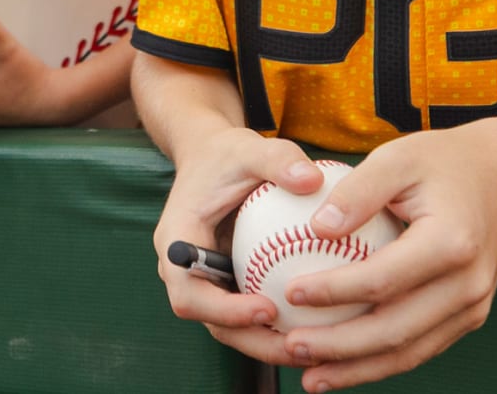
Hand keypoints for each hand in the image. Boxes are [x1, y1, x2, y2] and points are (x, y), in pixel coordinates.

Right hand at [152, 125, 320, 366]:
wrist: (213, 158)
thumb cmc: (228, 153)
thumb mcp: (250, 148)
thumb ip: (278, 159)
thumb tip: (313, 180)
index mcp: (177, 241)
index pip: (188, 292)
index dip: (223, 310)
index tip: (267, 309)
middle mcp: (186, 270)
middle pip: (211, 322)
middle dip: (253, 342)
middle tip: (298, 344)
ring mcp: (207, 281)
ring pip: (231, 327)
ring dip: (268, 343)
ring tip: (314, 348)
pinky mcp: (227, 284)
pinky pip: (249, 313)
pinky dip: (278, 326)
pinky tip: (319, 328)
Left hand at [276, 128, 496, 390]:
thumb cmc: (441, 162)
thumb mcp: (398, 156)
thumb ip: (357, 190)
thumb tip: (316, 228)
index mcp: (451, 242)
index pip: (382, 279)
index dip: (333, 292)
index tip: (289, 293)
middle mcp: (468, 283)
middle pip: (395, 329)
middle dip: (338, 347)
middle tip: (290, 347)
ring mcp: (473, 306)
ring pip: (409, 351)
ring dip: (357, 369)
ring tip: (311, 377)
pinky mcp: (470, 317)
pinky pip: (421, 347)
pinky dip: (381, 362)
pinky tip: (344, 367)